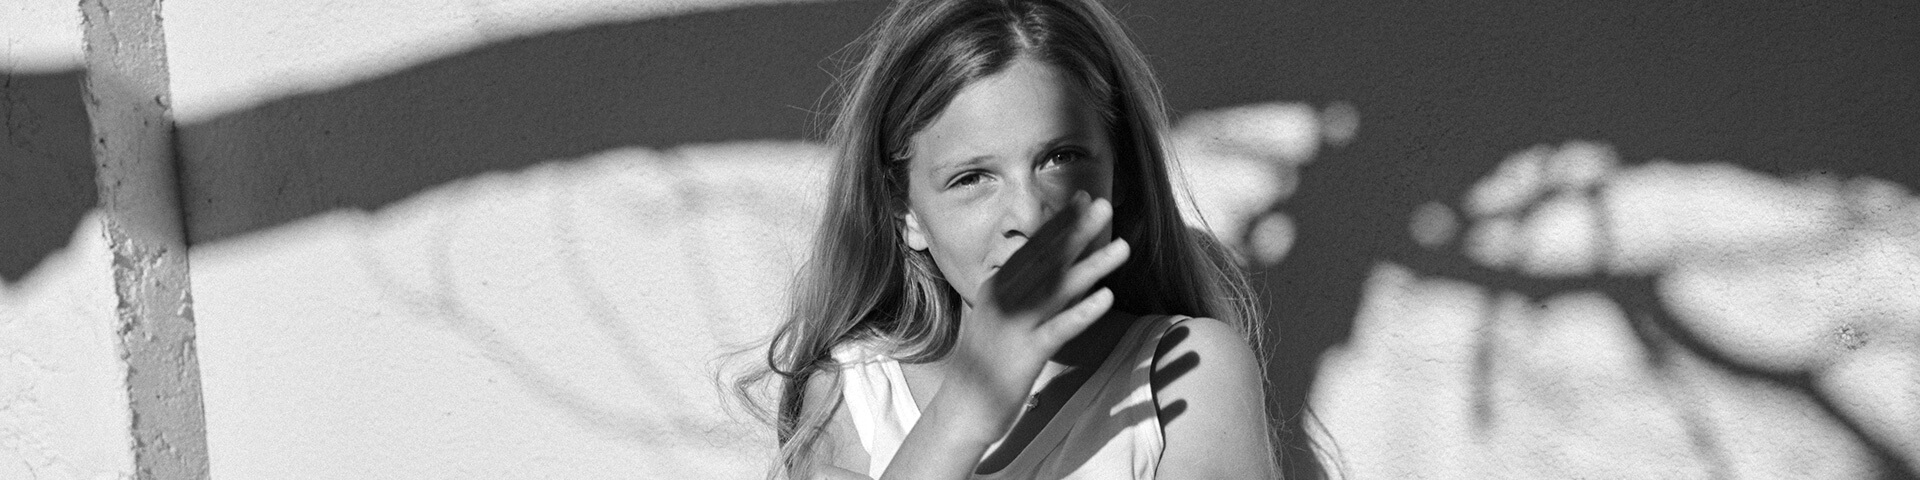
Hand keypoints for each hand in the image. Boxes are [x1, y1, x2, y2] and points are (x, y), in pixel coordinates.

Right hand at [940, 191, 1132, 435]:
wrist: (961, 406)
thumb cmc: (984, 360)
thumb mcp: (995, 316)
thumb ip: (1016, 288)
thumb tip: (1040, 264)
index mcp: (997, 286)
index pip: (1032, 247)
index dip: (1060, 222)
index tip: (1083, 198)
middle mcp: (1004, 299)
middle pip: (1047, 260)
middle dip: (1078, 231)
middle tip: (1105, 206)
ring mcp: (1015, 324)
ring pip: (1058, 289)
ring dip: (1092, 266)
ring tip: (1122, 247)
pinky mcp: (1027, 353)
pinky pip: (1059, 328)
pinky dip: (1083, 312)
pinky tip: (1107, 298)